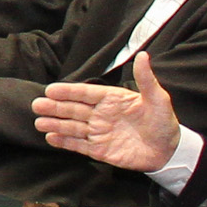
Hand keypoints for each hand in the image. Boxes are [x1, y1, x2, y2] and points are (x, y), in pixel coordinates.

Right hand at [35, 53, 180, 171]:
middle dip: (55, 107)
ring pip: (72, 126)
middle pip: (74, 109)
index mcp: (112, 99)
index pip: (86, 93)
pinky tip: (51, 137)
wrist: (169, 151)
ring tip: (39, 122)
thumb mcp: (158, 98)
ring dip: (55, 124)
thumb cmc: (164, 122)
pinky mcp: (100, 150)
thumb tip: (143, 55)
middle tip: (37, 105)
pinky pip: (78, 144)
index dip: (68, 92)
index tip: (51, 90)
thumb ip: (145, 79)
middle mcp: (102, 114)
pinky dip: (64, 141)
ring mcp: (99, 132)